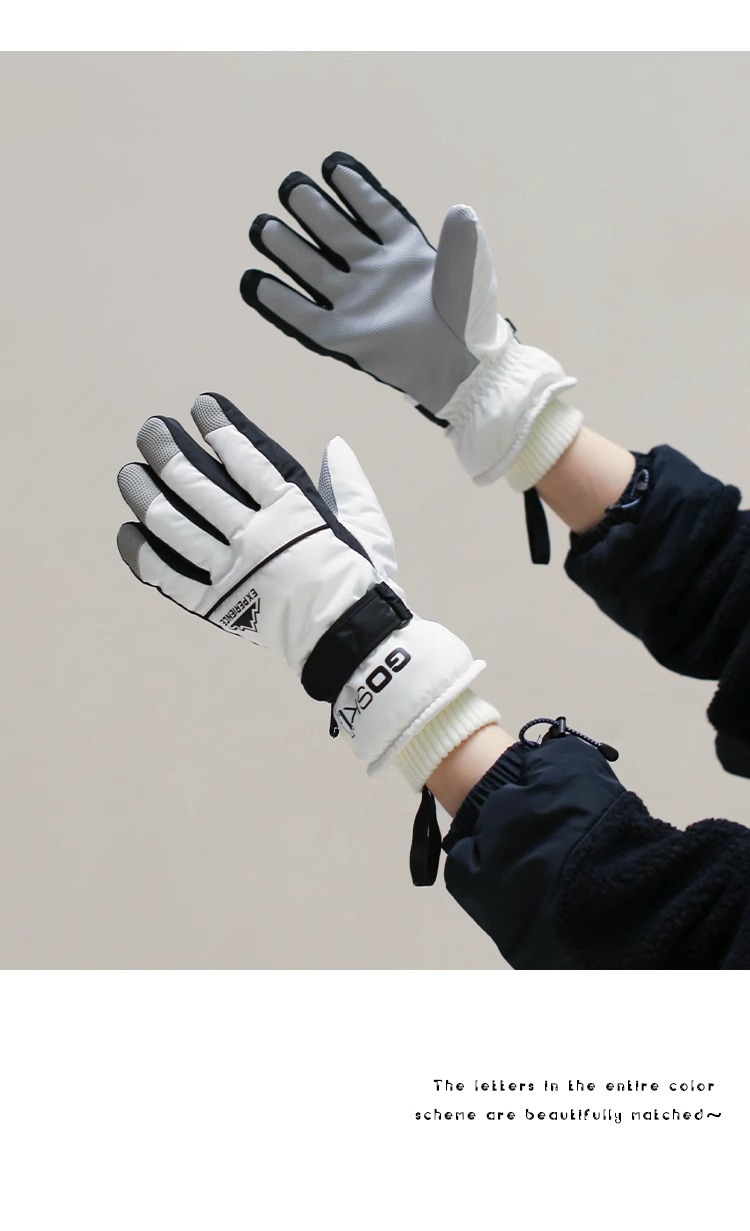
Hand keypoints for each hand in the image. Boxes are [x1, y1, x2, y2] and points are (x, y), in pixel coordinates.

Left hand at [116, 393, 484, 770]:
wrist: (351, 639)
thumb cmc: (361, 581)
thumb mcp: (367, 525)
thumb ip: (347, 483)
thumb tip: (335, 445)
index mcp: (293, 511)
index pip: (246, 457)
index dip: (220, 426)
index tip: (201, 404)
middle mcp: (256, 536)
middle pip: (197, 484)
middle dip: (167, 450)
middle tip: (150, 430)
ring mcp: (232, 571)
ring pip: (175, 524)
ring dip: (146, 494)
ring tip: (130, 472)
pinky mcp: (217, 604)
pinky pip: (169, 577)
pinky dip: (143, 554)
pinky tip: (127, 530)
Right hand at [241, 151, 580, 489]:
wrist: (462, 371)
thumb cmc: (471, 325)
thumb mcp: (470, 278)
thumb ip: (461, 244)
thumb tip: (460, 211)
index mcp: (405, 254)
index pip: (376, 213)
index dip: (356, 189)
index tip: (333, 166)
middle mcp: (376, 274)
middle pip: (336, 234)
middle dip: (312, 210)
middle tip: (290, 186)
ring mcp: (358, 303)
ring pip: (316, 268)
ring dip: (290, 248)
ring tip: (264, 226)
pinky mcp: (346, 336)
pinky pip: (306, 316)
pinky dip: (281, 301)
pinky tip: (257, 282)